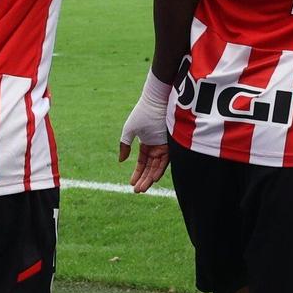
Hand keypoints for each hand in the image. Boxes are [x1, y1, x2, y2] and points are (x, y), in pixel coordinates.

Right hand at [118, 73, 173, 191]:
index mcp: (146, 144)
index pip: (142, 163)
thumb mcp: (129, 130)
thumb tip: (121, 161)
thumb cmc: (143, 113)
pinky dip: (159, 170)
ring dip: (150, 178)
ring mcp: (164, 146)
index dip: (137, 174)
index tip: (132, 184)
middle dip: (143, 180)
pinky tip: (153, 178)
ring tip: (143, 188)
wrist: (157, 101)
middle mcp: (156, 147)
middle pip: (150, 168)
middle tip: (138, 191)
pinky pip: (165, 161)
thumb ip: (124, 145)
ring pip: (157, 167)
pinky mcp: (171, 144)